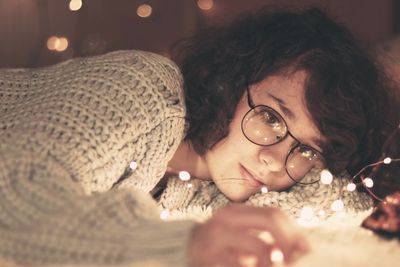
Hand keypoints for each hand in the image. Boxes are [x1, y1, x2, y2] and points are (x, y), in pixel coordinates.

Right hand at [187, 204, 308, 266]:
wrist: (183, 252)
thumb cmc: (221, 246)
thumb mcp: (243, 237)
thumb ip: (268, 238)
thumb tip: (305, 248)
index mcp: (235, 212)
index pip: (274, 215)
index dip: (294, 232)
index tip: (306, 250)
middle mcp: (224, 220)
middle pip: (270, 222)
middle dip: (290, 243)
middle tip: (295, 260)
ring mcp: (214, 239)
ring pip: (261, 248)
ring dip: (274, 262)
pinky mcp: (207, 260)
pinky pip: (240, 266)